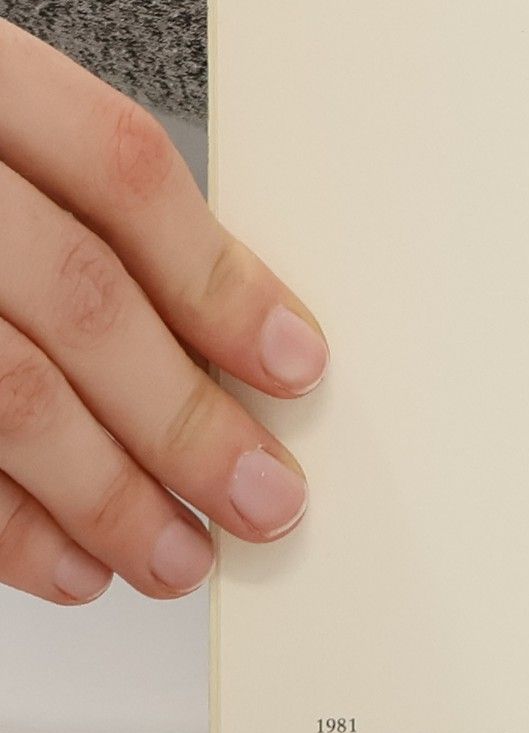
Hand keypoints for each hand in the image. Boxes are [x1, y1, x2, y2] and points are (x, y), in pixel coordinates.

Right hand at [0, 21, 326, 606]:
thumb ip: (79, 205)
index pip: (120, 169)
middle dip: (182, 417)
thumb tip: (233, 335)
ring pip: (4, 391)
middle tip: (262, 496)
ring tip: (174, 555)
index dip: (218, 276)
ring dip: (103, 494)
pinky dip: (5, 524)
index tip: (296, 365)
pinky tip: (66, 563)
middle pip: (77, 297)